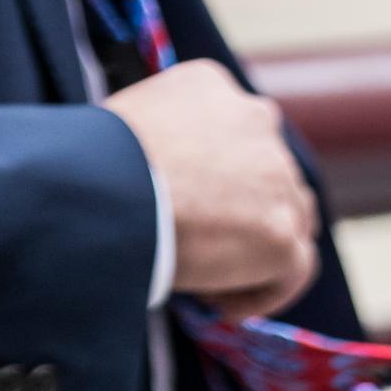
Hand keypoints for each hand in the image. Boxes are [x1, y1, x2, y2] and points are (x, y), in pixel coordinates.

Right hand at [106, 60, 317, 319]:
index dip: (221, 180)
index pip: (237, 133)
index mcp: (215, 86)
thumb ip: (165, 137)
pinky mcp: (282, 231)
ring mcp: (278, 176)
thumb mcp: (128, 119)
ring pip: (292, 220)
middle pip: (272, 176)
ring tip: (214, 282)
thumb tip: (168, 179)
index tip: (191, 210)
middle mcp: (257, 119)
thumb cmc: (95, 162)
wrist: (105, 190)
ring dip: (260, 253)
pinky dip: (265, 291)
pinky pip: (295, 269)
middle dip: (245, 215)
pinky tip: (224, 304)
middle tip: (205, 249)